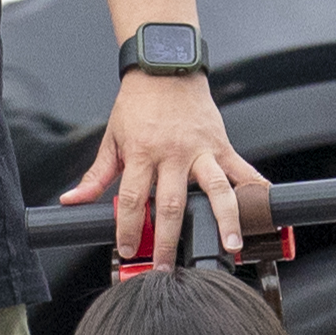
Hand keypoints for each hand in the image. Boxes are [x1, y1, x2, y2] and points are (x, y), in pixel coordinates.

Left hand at [63, 68, 263, 267]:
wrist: (165, 67)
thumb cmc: (138, 103)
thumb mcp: (111, 138)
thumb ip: (96, 175)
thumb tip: (72, 201)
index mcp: (142, 153)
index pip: (133, 198)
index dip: (129, 228)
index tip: (129, 250)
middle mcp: (173, 153)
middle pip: (172, 203)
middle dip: (170, 239)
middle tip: (169, 267)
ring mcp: (201, 150)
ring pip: (215, 189)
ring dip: (224, 219)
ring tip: (230, 245)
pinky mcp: (221, 143)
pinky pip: (241, 168)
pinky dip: (255, 187)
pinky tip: (263, 207)